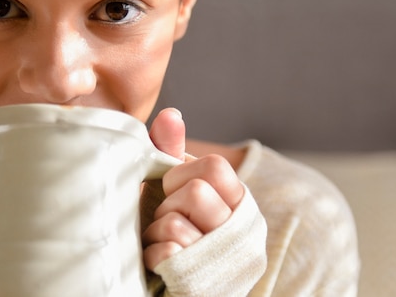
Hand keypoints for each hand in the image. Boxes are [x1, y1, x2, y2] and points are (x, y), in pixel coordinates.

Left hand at [142, 108, 245, 270]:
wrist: (168, 286)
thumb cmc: (173, 229)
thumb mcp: (172, 189)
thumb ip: (170, 151)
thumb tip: (171, 115)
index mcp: (239, 204)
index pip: (215, 168)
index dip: (183, 175)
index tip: (174, 191)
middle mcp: (241, 234)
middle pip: (196, 194)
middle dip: (168, 205)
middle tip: (167, 221)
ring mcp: (224, 263)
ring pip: (175, 225)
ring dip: (157, 233)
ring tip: (163, 243)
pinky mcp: (201, 284)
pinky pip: (166, 254)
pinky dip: (153, 256)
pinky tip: (159, 263)